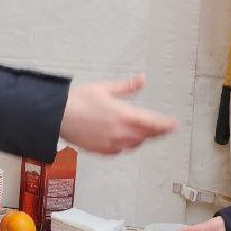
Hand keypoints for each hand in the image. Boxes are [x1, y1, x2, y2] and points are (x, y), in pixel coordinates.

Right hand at [60, 76, 177, 154]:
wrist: (56, 116)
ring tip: (145, 133)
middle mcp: (120, 132)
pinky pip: (120, 150)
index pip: (153, 123)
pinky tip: (124, 140)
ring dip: (142, 138)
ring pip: (134, 144)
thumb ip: (126, 87)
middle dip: (157, 132)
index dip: (166, 124)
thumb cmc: (77, 100)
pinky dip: (126, 145)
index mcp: (124, 115)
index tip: (174, 124)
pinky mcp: (100, 150)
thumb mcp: (104, 88)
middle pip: (146, 135)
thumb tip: (142, 79)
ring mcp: (111, 143)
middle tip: (164, 129)